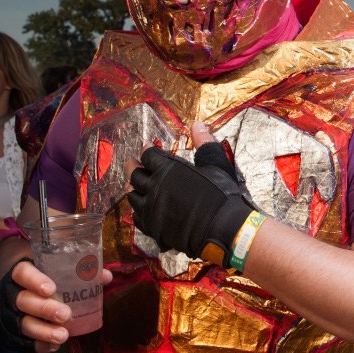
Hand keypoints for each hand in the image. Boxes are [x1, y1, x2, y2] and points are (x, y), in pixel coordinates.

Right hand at [6, 259, 111, 352]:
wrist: (22, 290)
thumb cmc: (45, 276)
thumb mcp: (57, 269)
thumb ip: (80, 271)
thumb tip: (106, 277)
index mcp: (23, 273)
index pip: (22, 273)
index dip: (34, 280)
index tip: (51, 289)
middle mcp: (13, 293)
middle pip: (23, 301)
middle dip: (44, 309)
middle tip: (65, 315)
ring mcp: (11, 314)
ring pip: (22, 323)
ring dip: (42, 331)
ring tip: (62, 336)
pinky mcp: (13, 332)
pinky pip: (23, 341)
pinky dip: (39, 345)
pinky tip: (54, 346)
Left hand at [127, 122, 258, 263]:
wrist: (222, 228)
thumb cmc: (220, 194)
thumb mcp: (215, 165)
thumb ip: (204, 144)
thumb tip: (197, 124)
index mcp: (167, 169)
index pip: (149, 155)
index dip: (147, 150)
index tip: (146, 147)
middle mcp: (153, 188)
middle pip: (134, 174)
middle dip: (132, 166)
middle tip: (131, 163)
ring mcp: (151, 209)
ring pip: (132, 197)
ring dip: (132, 189)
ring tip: (133, 186)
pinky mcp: (153, 228)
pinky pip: (137, 218)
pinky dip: (137, 211)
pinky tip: (140, 210)